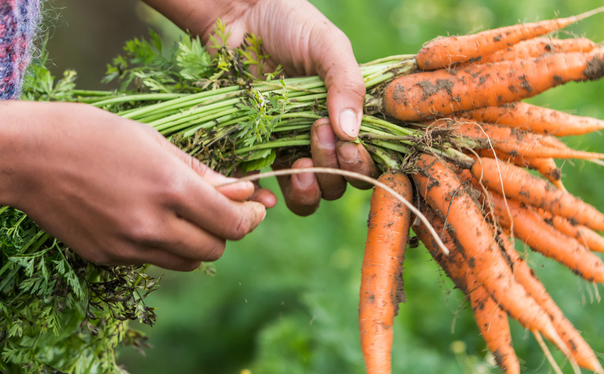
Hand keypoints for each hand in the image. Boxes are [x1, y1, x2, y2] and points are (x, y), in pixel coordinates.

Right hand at [0, 98, 267, 270]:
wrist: (23, 156)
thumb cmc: (88, 133)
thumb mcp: (152, 141)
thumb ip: (200, 173)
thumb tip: (240, 191)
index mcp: (168, 189)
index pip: (233, 225)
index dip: (250, 217)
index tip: (253, 205)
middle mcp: (151, 226)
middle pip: (214, 249)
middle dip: (224, 231)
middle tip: (219, 208)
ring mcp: (125, 247)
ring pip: (184, 262)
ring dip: (194, 242)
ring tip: (180, 212)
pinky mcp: (104, 258)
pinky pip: (148, 260)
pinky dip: (157, 244)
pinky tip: (138, 215)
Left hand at [145, 0, 378, 215]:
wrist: (236, 15)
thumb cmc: (288, 23)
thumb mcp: (327, 45)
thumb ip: (346, 83)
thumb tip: (352, 133)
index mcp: (348, 116)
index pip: (367, 159)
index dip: (362, 163)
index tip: (347, 143)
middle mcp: (322, 138)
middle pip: (340, 183)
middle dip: (334, 170)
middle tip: (317, 133)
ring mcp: (287, 148)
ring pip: (307, 195)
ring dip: (308, 190)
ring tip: (298, 166)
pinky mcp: (254, 152)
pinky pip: (264, 188)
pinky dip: (268, 195)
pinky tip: (266, 188)